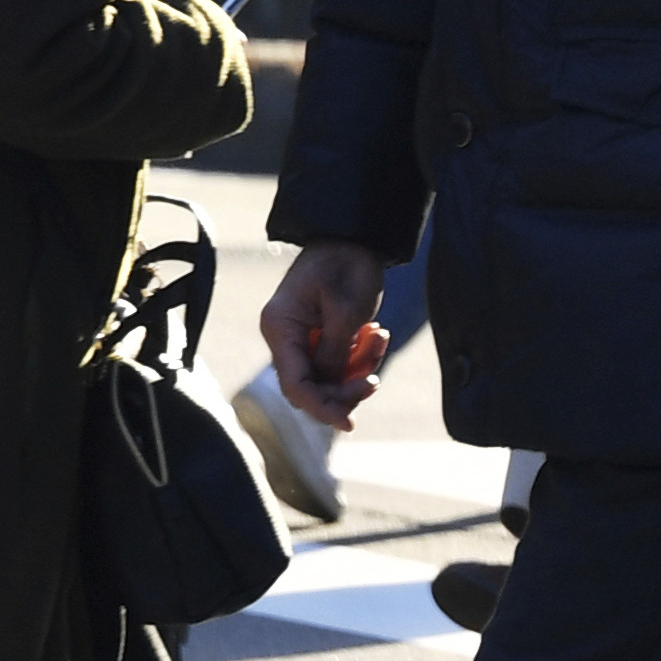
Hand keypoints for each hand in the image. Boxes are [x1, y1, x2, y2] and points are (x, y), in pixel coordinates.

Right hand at [260, 239, 391, 428]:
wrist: (355, 237)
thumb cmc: (347, 264)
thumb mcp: (346, 309)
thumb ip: (336, 351)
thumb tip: (330, 386)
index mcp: (281, 328)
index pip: (295, 384)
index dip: (321, 408)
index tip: (349, 423)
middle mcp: (286, 337)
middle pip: (312, 388)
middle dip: (345, 389)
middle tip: (374, 378)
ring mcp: (304, 339)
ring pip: (330, 379)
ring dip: (359, 368)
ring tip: (379, 335)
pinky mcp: (322, 338)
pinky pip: (341, 363)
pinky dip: (362, 356)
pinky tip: (378, 333)